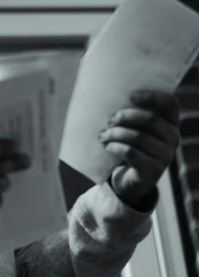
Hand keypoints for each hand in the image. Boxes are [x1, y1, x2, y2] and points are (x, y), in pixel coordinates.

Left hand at [98, 89, 180, 205]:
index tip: (131, 96)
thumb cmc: (133, 146)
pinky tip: (107, 146)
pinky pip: (131, 153)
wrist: (131, 179)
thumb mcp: (136, 129)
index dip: (153, 97)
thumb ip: (133, 116)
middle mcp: (173, 139)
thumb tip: (110, 102)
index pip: (170, 104)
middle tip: (109, 120)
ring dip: (115, 133)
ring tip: (103, 135)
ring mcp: (165, 156)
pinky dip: (115, 147)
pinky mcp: (152, 171)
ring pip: (138, 137)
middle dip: (126, 116)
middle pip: (151, 119)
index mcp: (171, 124)